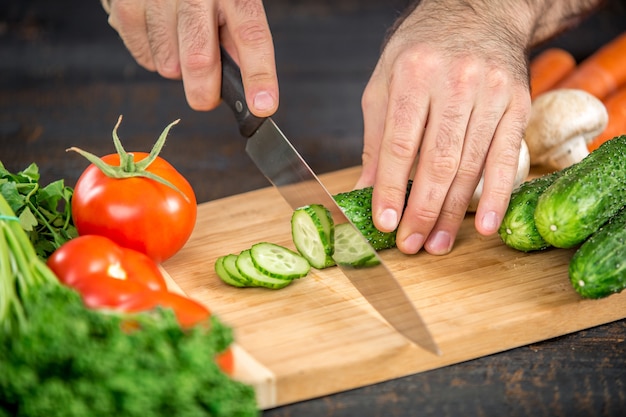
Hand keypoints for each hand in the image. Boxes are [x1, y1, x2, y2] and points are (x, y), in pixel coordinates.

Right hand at [105, 0, 278, 114]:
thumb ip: (236, 38)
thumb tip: (246, 86)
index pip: (251, 34)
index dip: (259, 75)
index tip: (262, 106)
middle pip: (199, 59)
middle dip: (204, 92)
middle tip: (206, 98)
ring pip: (168, 65)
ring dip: (178, 69)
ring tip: (180, 41)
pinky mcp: (126, 5)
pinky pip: (144, 58)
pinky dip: (155, 57)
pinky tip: (161, 34)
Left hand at [356, 0, 531, 254]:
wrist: (480, 13)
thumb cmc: (423, 49)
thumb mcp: (384, 82)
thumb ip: (375, 137)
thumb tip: (364, 188)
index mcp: (412, 74)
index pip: (398, 145)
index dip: (390, 189)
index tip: (384, 223)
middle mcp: (454, 81)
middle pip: (436, 161)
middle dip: (421, 210)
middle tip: (410, 245)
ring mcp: (491, 93)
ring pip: (469, 166)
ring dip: (452, 212)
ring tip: (437, 243)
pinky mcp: (518, 104)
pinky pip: (506, 158)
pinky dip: (496, 197)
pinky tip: (485, 226)